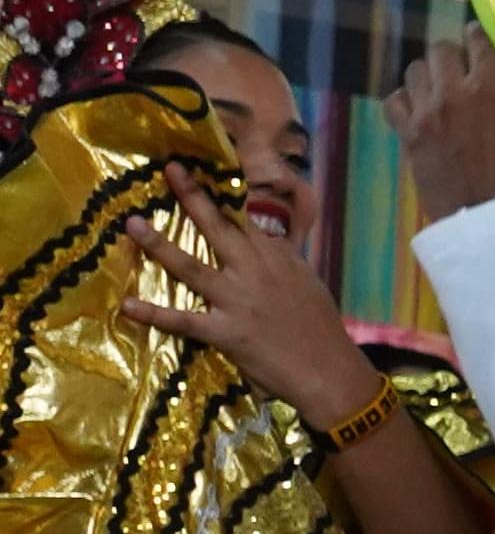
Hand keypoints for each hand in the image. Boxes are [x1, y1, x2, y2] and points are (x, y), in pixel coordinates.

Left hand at [120, 162, 384, 423]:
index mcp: (279, 258)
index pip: (251, 214)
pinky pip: (182, 320)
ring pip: (191, 266)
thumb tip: (269, 235)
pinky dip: (153, 313)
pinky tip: (128, 304)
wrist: (327, 370)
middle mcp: (255, 271)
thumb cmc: (321, 327)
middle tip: (170, 170)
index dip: (229, 189)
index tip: (210, 164)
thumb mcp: (307, 282)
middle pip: (218, 227)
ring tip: (133, 225)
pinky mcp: (224, 331)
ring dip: (159, 245)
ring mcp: (237, 300)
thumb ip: (283, 257)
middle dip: (192, 197)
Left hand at [388, 30, 494, 221]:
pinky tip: (419, 108)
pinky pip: (393, 101)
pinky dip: (405, 100)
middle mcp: (450, 94)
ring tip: (442, 87)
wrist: (489, 221)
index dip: (482, 36)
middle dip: (455, 53)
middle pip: (441, 49)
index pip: (479, 41)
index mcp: (488, 90)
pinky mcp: (407, 135)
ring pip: (415, 71)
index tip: (485, 42)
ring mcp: (424, 114)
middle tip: (465, 68)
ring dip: (430, 74)